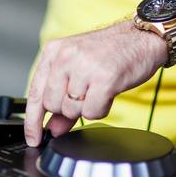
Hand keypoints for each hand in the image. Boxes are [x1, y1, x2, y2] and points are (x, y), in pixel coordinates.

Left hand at [24, 21, 167, 145]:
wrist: (143, 38)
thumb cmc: (111, 52)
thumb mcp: (79, 70)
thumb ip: (62, 98)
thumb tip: (52, 128)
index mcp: (53, 52)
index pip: (35, 93)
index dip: (32, 121)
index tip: (33, 138)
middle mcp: (65, 57)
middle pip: (52, 105)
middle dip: (68, 109)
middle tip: (86, 94)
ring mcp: (83, 66)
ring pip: (72, 110)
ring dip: (87, 108)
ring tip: (99, 89)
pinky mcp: (104, 78)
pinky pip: (92, 112)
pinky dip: (101, 109)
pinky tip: (108, 94)